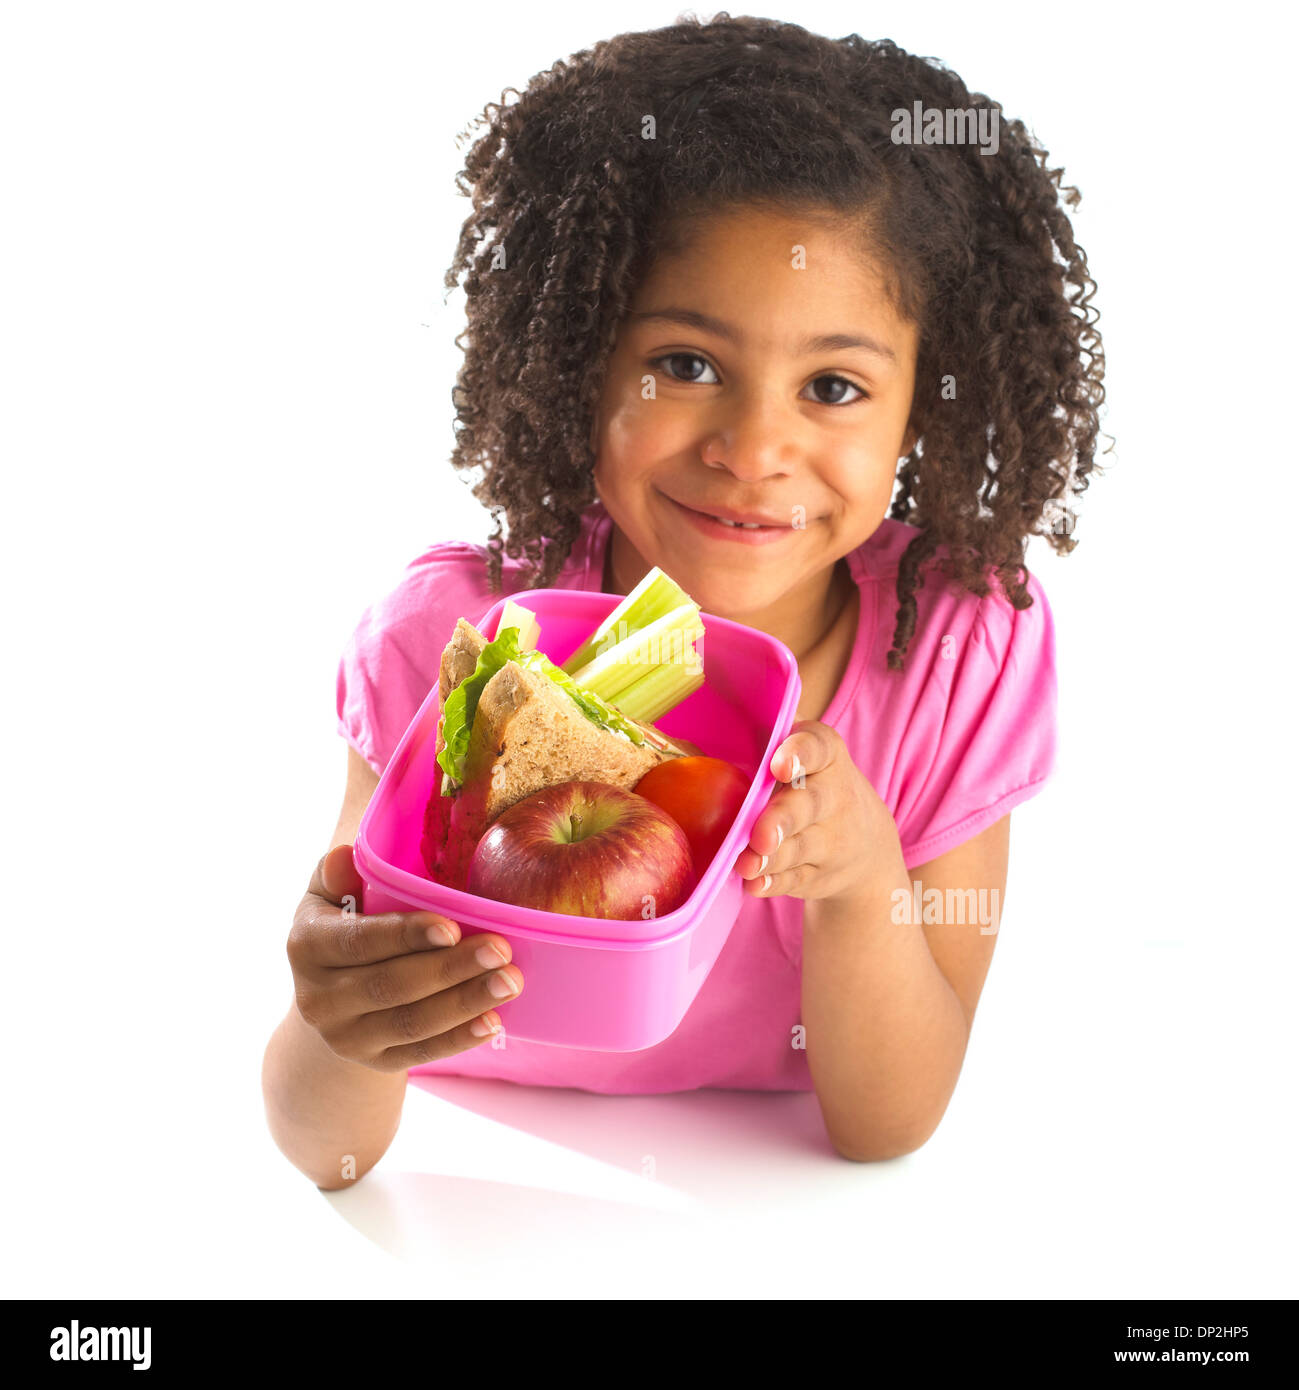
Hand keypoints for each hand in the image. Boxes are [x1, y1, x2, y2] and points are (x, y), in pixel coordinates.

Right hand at [287, 844, 524, 1071]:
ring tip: (509, 982)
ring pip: (411, 1023)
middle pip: (392, 985)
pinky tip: (493, 1021)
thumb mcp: (329, 897)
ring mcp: (346, 1037)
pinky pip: (420, 1053)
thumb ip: (337, 874)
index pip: (358, 941)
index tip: (452, 927)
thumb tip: (346, 855)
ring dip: (465, 1002)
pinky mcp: (374, 1062)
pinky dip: (459, 1038)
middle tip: (501, 950)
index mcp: (306, 947)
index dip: (405, 936)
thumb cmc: (343, 928)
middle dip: (451, 968)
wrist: (329, 1001)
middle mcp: (318, 999)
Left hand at [732, 720, 903, 905]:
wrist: (867, 845)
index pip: (817, 747)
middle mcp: (834, 796)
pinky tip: (754, 885)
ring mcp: (831, 840)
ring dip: (771, 858)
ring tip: (747, 864)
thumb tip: (705, 727)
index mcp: (826, 755)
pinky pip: (794, 880)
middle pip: (807, 804)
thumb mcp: (805, 756)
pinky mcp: (818, 875)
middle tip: (761, 834)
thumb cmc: (812, 784)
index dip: (798, 754)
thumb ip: (769, 742)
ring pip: (798, 848)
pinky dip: (773, 883)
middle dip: (782, 819)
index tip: (779, 766)